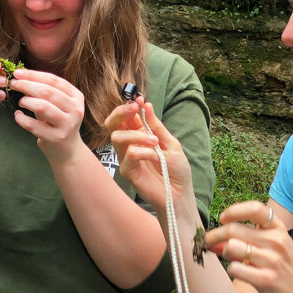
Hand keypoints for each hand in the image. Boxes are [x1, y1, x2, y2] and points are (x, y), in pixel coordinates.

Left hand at [9, 69, 87, 164]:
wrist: (67, 150)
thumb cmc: (57, 122)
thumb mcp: (57, 105)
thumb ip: (44, 91)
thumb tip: (21, 76)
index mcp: (77, 97)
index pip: (55, 81)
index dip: (34, 75)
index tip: (17, 73)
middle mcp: (75, 110)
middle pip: (48, 92)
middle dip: (27, 85)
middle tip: (13, 83)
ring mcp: (67, 125)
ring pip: (42, 106)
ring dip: (26, 101)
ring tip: (20, 102)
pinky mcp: (56, 138)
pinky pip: (33, 125)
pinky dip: (21, 119)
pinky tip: (18, 116)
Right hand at [105, 99, 195, 214]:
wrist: (180, 193)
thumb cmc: (177, 170)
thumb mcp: (171, 144)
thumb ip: (157, 127)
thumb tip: (146, 106)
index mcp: (140, 135)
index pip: (126, 117)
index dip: (129, 106)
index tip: (139, 99)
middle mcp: (130, 145)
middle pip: (113, 124)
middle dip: (121, 112)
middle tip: (134, 109)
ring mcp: (127, 158)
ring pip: (117, 137)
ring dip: (136, 134)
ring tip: (155, 142)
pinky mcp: (127, 171)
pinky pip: (129, 155)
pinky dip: (142, 151)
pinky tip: (155, 156)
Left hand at [206, 202, 292, 292]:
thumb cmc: (285, 268)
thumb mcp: (275, 246)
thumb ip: (249, 238)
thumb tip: (215, 239)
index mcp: (278, 229)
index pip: (255, 208)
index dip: (234, 210)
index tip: (223, 218)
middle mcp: (276, 241)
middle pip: (234, 229)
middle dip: (215, 235)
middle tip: (209, 242)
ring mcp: (271, 260)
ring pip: (232, 247)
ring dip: (224, 253)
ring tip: (230, 258)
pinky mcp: (265, 279)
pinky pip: (235, 268)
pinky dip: (232, 269)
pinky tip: (239, 272)